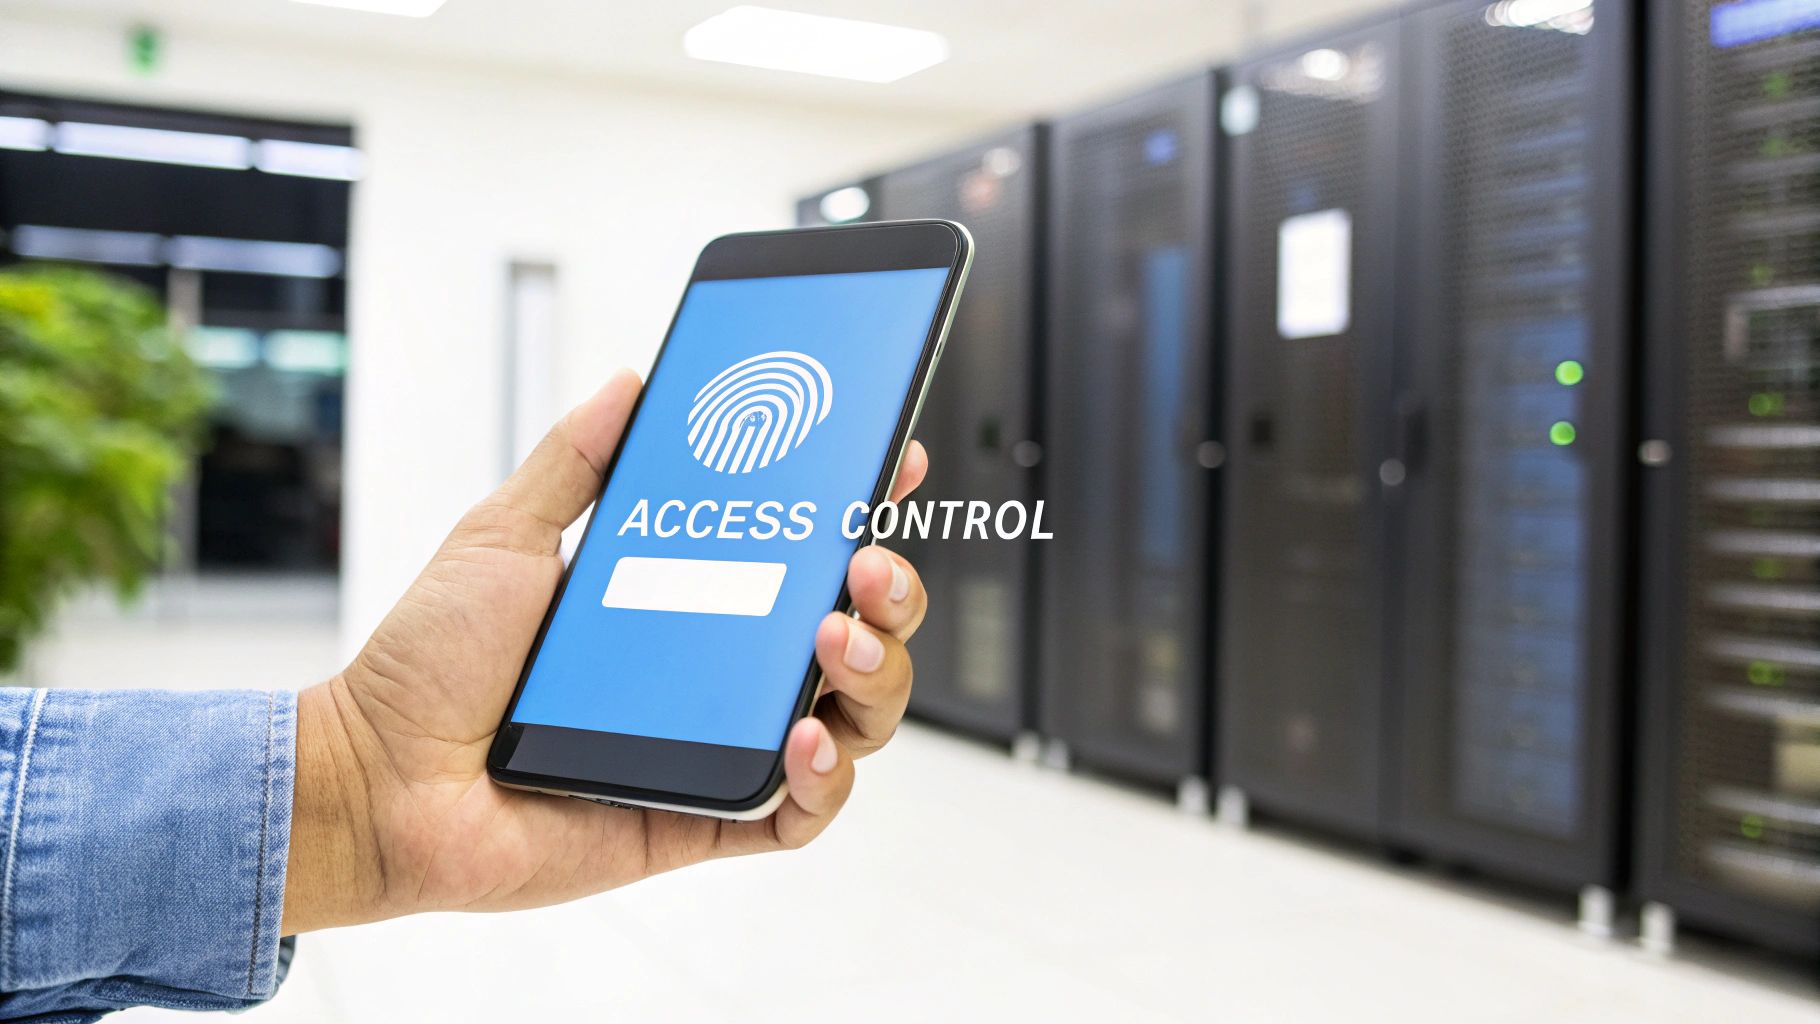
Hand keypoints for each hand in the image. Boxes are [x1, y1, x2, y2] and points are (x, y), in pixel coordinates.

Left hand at [281, 371, 929, 932]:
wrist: (376, 778)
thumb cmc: (430, 666)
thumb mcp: (503, 536)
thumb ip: (573, 462)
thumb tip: (631, 384)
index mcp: (687, 598)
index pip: (802, 551)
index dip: (859, 510)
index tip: (885, 461)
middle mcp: (719, 672)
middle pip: (856, 631)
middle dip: (889, 592)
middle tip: (863, 564)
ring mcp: (719, 746)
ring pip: (855, 718)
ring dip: (875, 675)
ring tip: (833, 642)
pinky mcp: (705, 819)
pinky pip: (803, 813)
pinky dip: (827, 780)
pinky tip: (803, 739)